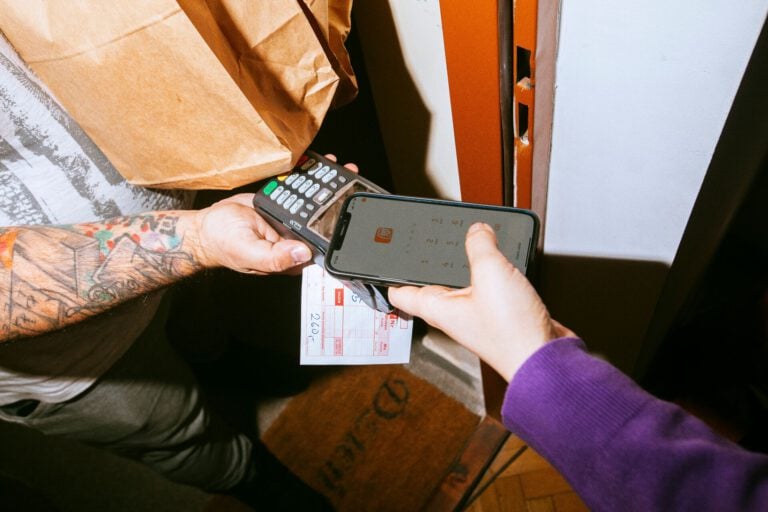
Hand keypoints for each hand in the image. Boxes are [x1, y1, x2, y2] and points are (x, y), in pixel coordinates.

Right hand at [190, 155, 357, 274]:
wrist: (206, 226)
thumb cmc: (224, 244)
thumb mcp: (249, 252)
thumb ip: (275, 256)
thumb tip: (302, 253)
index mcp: (292, 257)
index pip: (323, 245)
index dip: (338, 229)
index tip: (350, 209)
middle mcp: (294, 239)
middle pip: (322, 221)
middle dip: (338, 202)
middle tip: (351, 181)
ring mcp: (288, 221)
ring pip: (313, 204)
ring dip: (327, 187)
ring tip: (340, 168)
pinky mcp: (280, 206)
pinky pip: (297, 192)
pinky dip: (307, 179)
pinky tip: (318, 165)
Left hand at [388, 223, 573, 380]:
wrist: (546, 358)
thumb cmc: (512, 332)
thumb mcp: (490, 273)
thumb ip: (480, 246)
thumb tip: (477, 230)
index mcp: (438, 308)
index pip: (401, 293)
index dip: (389, 275)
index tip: (383, 260)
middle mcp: (454, 314)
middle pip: (432, 284)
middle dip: (430, 262)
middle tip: (426, 241)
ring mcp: (477, 315)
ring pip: (463, 284)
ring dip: (464, 265)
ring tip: (466, 242)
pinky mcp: (500, 315)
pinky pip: (488, 289)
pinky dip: (492, 274)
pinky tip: (502, 261)